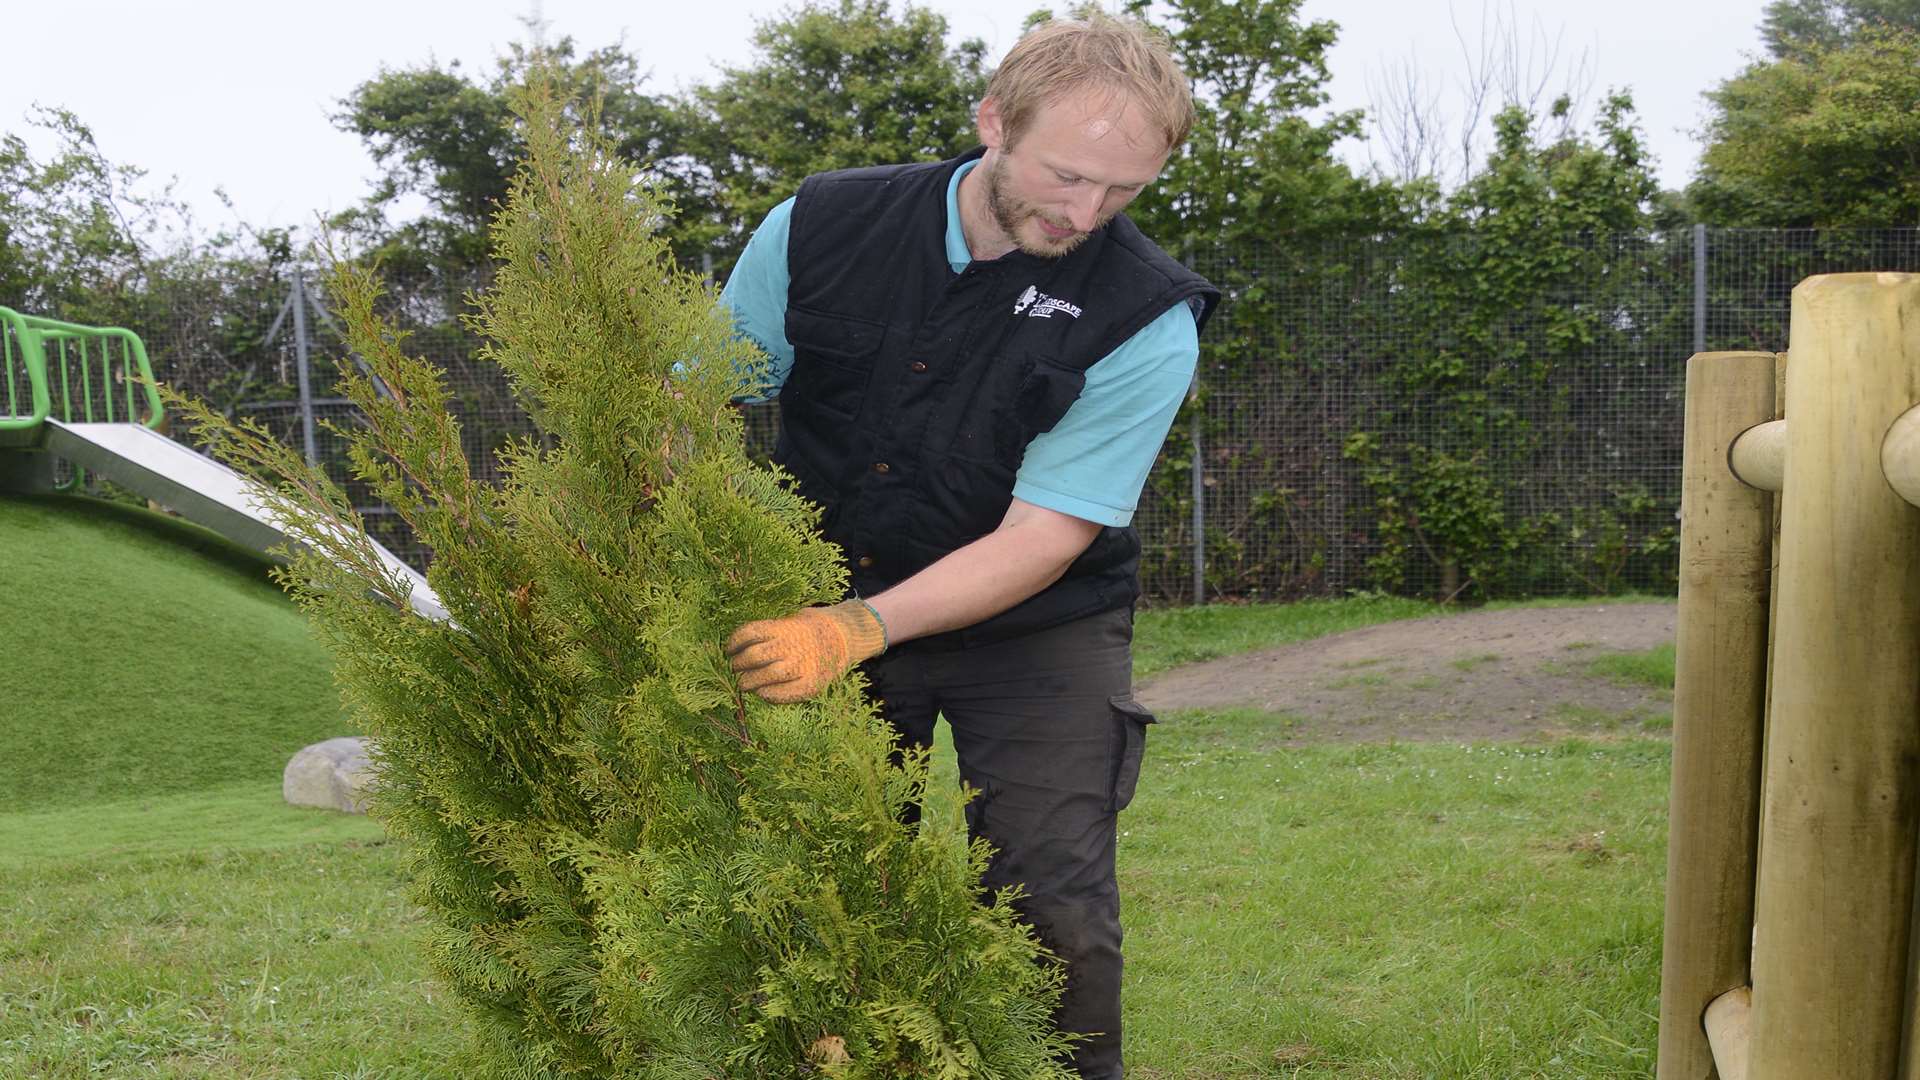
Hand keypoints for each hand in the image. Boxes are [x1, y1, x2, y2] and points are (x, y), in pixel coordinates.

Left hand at [725, 599, 887, 702]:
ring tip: (744, 683)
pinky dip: (766, 695)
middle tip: (735, 668)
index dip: (734, 643)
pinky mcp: (809, 685)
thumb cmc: (812, 627)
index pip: (749, 633)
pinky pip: (780, 695)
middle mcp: (791, 646)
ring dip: (748, 682)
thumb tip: (741, 641)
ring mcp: (800, 667)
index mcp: (784, 626)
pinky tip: (763, 692)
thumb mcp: (792, 617)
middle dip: (737, 665)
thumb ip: (770, 628)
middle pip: (752, 657)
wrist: (846, 637)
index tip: (729, 649)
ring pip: (763, 678)